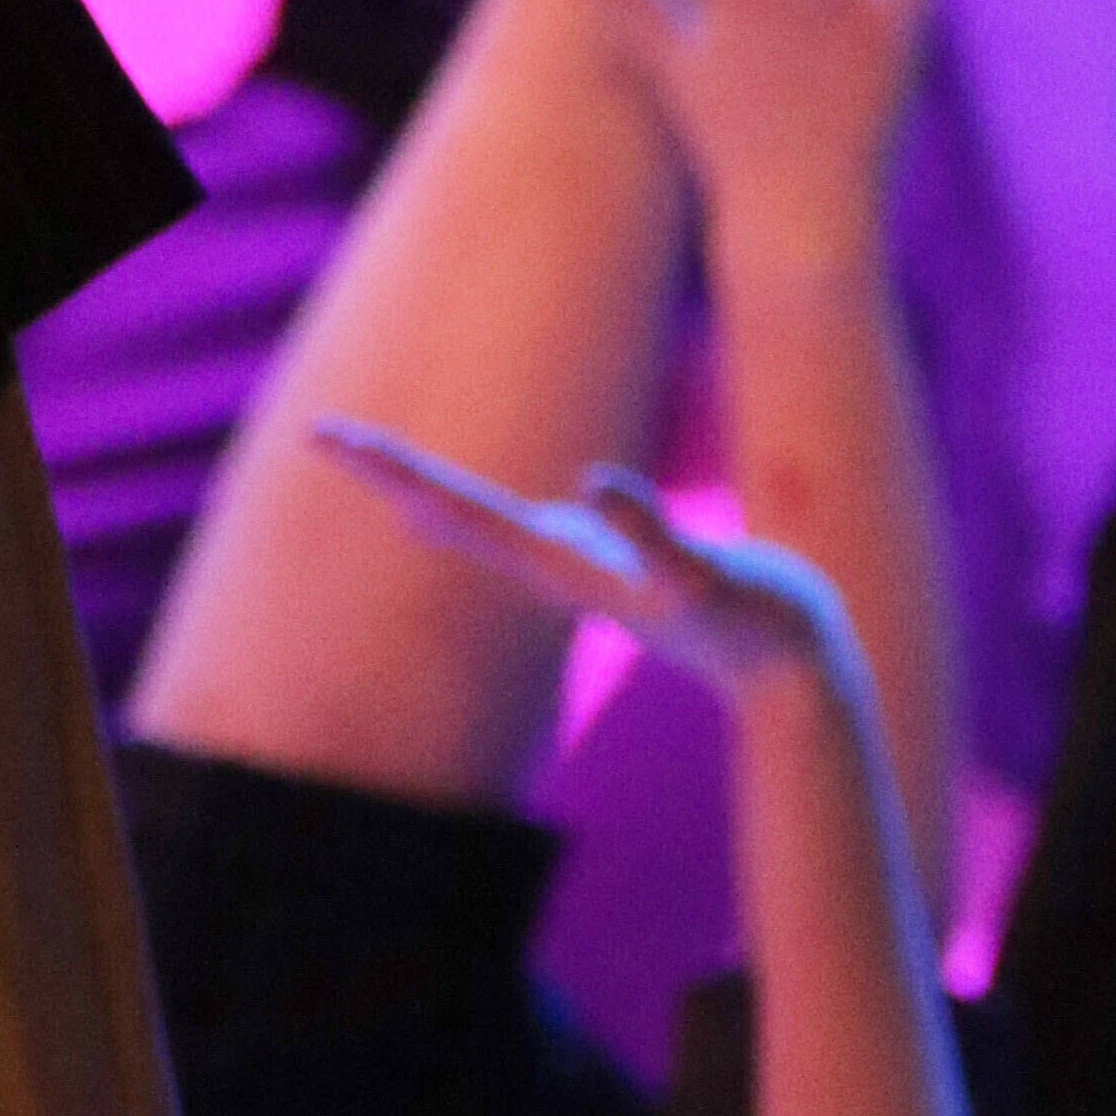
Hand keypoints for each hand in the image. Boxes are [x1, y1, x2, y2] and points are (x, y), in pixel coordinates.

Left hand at [315, 426, 853, 703]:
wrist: (794, 680)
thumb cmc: (756, 625)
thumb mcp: (706, 576)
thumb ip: (652, 536)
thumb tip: (595, 484)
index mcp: (564, 563)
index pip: (460, 506)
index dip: (396, 469)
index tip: (329, 436)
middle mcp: (559, 568)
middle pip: (454, 512)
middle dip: (390, 473)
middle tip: (322, 436)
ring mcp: (580, 573)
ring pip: (481, 526)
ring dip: (425, 494)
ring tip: (372, 470)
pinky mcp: (609, 574)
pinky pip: (520, 538)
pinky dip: (476, 518)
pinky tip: (455, 517)